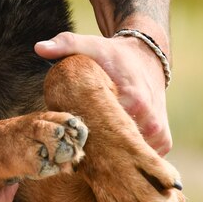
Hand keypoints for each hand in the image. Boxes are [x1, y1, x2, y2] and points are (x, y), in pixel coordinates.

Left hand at [35, 31, 170, 154]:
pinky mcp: (163, 141)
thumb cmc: (113, 54)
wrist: (146, 57)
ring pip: (128, 156)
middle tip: (73, 144)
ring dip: (109, 154)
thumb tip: (39, 47)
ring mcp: (159, 134)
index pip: (103, 131)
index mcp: (134, 101)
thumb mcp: (90, 46)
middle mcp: (151, 122)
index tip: (67, 134)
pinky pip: (140, 156)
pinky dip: (124, 155)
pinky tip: (107, 149)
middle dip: (94, 150)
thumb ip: (65, 45)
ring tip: (88, 147)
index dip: (82, 135)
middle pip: (115, 149)